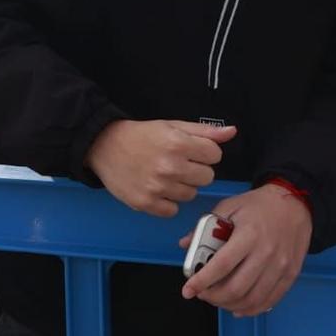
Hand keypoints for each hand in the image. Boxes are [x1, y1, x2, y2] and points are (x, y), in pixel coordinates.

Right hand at [84, 119, 236, 217]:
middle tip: (178, 163)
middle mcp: (169, 167)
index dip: (205, 152)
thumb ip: (204, 131)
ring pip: (191, 195)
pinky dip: (168, 202)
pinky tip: (157, 188)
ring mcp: (157, 188)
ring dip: (182, 186)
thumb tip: (232, 132)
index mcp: (178, 144)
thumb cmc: (141, 135)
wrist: (104, 146)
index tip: (191, 151)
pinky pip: (173, 210)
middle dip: (196, 170)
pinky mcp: (146, 204)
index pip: (215, 155)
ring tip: (165, 175)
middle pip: (207, 177)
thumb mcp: (172, 125)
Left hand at [178, 184, 311, 316]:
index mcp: (248, 235)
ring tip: (218, 299)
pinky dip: (250, 309)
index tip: (188, 290)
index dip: (202, 281)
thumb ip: (206, 226)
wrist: (295, 204)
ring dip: (229, 305)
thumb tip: (186, 244)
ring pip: (251, 299)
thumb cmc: (260, 205)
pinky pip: (269, 301)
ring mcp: (280, 267)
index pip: (221, 265)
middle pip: (236, 288)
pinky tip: (238, 307)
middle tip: (202, 294)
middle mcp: (266, 254)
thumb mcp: (229, 206)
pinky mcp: (290, 275)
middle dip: (213, 297)